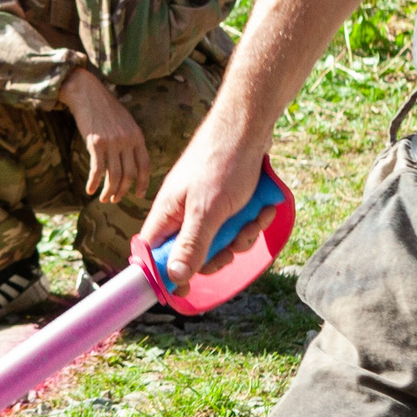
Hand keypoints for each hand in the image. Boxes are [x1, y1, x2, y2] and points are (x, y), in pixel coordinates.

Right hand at [62, 68, 150, 205]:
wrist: (87, 93)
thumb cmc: (105, 108)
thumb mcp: (125, 122)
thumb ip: (131, 140)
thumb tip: (131, 163)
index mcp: (137, 136)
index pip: (145, 166)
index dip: (143, 183)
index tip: (139, 195)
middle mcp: (127, 140)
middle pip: (129, 175)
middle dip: (123, 191)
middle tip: (116, 199)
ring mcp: (111, 142)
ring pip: (114, 176)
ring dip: (109, 191)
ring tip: (104, 199)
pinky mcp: (95, 143)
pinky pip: (97, 170)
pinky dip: (94, 183)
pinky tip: (90, 190)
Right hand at [135, 111, 269, 289]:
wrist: (250, 125)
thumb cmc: (223, 162)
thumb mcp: (208, 211)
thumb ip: (190, 245)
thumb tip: (173, 278)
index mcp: (167, 213)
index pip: (153, 253)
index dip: (165, 274)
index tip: (185, 290)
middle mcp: (182, 210)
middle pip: (192, 253)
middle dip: (218, 254)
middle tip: (231, 248)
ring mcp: (205, 204)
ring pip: (219, 239)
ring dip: (240, 235)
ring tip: (254, 217)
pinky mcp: (226, 199)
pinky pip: (235, 223)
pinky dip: (251, 218)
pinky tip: (263, 207)